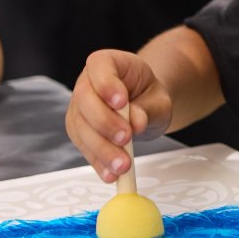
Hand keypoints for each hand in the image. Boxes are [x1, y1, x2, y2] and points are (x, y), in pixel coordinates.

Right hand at [66, 49, 173, 181]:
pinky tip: (110, 174)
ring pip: (81, 128)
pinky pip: (84, 148)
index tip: (121, 101)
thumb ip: (149, 108)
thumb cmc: (149, 96)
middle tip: (126, 138)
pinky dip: (98, 163)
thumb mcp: (159, 98)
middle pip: (85, 100)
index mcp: (106, 63)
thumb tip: (136, 122)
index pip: (99, 66)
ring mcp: (79, 109)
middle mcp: (86, 84)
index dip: (106, 84)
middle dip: (105, 122)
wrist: (144, 107)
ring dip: (102, 149)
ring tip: (123, 165)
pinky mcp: (79, 132)